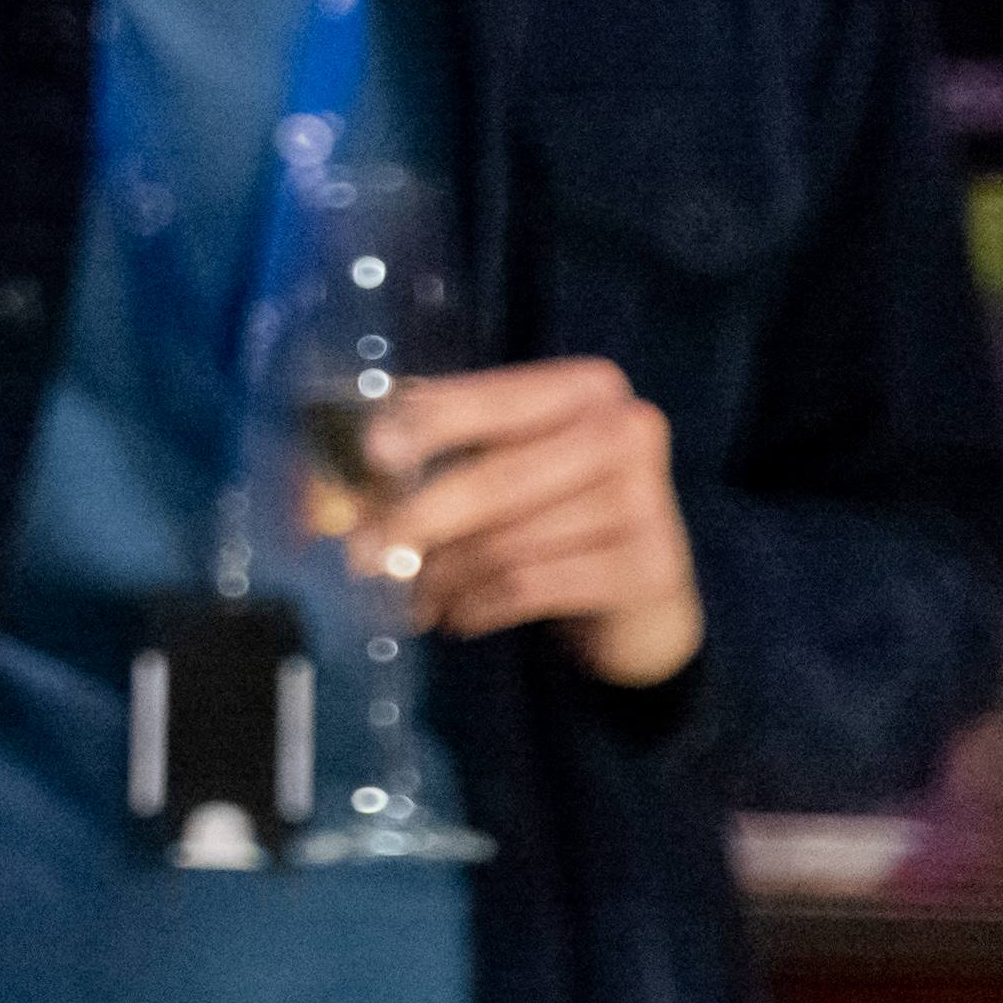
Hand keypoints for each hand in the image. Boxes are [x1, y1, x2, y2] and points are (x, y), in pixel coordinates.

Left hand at [353, 357, 704, 686]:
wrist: (638, 598)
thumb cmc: (554, 511)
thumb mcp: (504, 464)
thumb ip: (441, 450)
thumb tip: (354, 473)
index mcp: (589, 388)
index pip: (493, 400)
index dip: (429, 425)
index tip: (373, 454)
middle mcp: (628, 433)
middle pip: (495, 479)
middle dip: (416, 520)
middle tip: (361, 555)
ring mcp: (647, 503)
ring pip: (506, 542)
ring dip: (443, 575)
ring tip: (417, 593)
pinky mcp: (648, 569)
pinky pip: (529, 586)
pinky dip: (477, 605)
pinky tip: (458, 614)